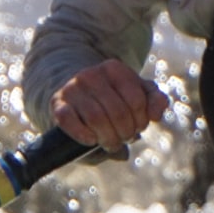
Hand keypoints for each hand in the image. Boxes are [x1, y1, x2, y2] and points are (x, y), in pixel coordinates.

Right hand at [51, 60, 167, 151]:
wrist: (75, 95)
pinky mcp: (57, 104)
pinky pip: (69, 120)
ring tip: (111, 143)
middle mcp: (91, 74)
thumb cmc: (111, 99)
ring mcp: (72, 88)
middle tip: (124, 139)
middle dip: (125, 132)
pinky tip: (91, 140)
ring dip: (108, 138)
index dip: (140, 121)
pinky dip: (82, 134)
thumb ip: (153, 100)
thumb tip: (157, 113)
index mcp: (114, 69)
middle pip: (118, 112)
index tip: (137, 128)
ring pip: (96, 118)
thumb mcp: (135, 96)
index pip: (136, 100)